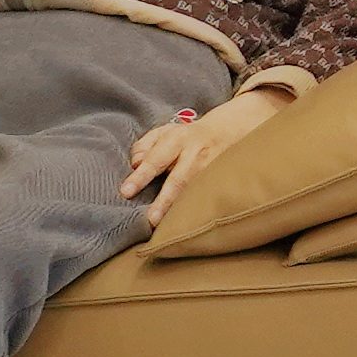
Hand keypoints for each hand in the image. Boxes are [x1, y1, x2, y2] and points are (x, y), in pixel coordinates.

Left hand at [122, 82, 287, 217]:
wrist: (230, 129)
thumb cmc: (188, 136)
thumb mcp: (164, 132)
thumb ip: (145, 146)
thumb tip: (135, 164)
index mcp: (178, 139)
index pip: (156, 159)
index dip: (141, 175)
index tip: (126, 191)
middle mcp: (196, 154)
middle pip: (179, 179)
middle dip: (165, 200)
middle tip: (151, 219)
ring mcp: (212, 167)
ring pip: (196, 189)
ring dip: (182, 208)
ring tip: (168, 227)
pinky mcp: (222, 178)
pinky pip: (208, 195)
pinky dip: (198, 209)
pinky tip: (188, 225)